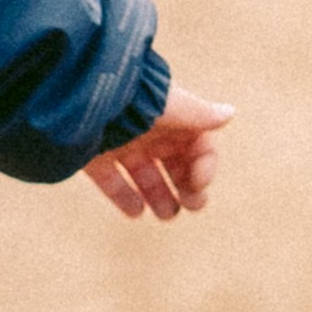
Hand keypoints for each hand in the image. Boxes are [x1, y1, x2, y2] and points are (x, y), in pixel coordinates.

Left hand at [84, 87, 232, 223]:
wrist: (81, 97)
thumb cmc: (133, 97)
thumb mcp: (170, 106)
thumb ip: (199, 114)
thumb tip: (229, 112)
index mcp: (172, 116)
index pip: (198, 145)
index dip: (204, 166)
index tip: (198, 183)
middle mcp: (148, 130)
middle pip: (174, 162)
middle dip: (186, 185)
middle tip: (192, 205)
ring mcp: (122, 143)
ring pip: (145, 175)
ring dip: (159, 196)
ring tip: (166, 215)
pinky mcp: (95, 156)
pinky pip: (112, 181)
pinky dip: (124, 197)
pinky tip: (135, 212)